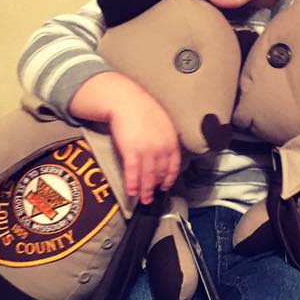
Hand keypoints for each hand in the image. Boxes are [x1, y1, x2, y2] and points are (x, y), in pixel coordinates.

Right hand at [70, 72, 180, 203]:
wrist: (126, 100)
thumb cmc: (143, 109)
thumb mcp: (164, 122)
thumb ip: (167, 138)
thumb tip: (167, 152)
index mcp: (171, 141)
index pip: (173, 166)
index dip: (169, 178)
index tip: (165, 186)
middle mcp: (161, 148)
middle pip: (160, 173)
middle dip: (156, 187)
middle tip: (152, 197)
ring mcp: (147, 150)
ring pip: (148, 176)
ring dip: (145, 191)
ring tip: (143, 200)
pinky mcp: (131, 151)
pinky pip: (133, 172)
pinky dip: (132, 184)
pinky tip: (130, 192)